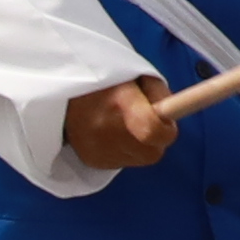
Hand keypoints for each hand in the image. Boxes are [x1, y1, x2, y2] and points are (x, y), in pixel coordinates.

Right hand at [56, 79, 182, 172]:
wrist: (64, 93)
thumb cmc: (107, 82)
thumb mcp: (138, 76)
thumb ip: (161, 96)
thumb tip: (174, 116)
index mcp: (120, 103)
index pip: (152, 131)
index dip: (166, 130)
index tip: (167, 122)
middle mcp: (106, 130)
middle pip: (151, 153)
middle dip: (157, 140)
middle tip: (150, 123)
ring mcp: (96, 148)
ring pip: (139, 160)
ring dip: (141, 147)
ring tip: (128, 126)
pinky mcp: (90, 159)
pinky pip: (122, 163)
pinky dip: (125, 152)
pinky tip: (114, 135)